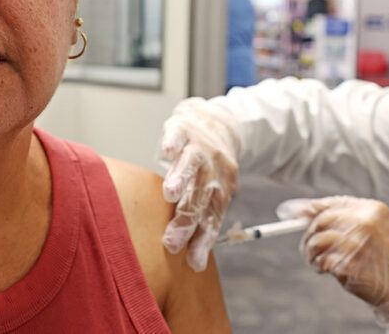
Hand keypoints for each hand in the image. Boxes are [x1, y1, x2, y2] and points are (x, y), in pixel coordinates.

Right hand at [159, 97, 240, 271]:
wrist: (219, 123)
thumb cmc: (210, 168)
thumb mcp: (213, 194)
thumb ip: (203, 223)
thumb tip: (194, 264)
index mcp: (222, 188)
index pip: (213, 217)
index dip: (204, 239)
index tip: (193, 262)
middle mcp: (213, 169)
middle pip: (200, 197)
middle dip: (187, 219)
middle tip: (172, 241)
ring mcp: (199, 147)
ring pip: (192, 164)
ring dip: (182, 178)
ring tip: (170, 194)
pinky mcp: (184, 128)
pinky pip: (180, 134)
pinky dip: (174, 142)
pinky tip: (167, 151)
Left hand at [278, 196, 388, 332]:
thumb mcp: (378, 230)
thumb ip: (348, 219)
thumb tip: (305, 213)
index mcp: (372, 209)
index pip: (331, 204)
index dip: (307, 208)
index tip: (287, 212)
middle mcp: (363, 222)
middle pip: (319, 220)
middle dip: (308, 234)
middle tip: (307, 248)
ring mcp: (356, 243)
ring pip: (316, 241)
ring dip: (311, 253)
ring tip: (318, 262)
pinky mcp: (349, 264)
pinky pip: (322, 262)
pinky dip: (320, 267)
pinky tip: (328, 272)